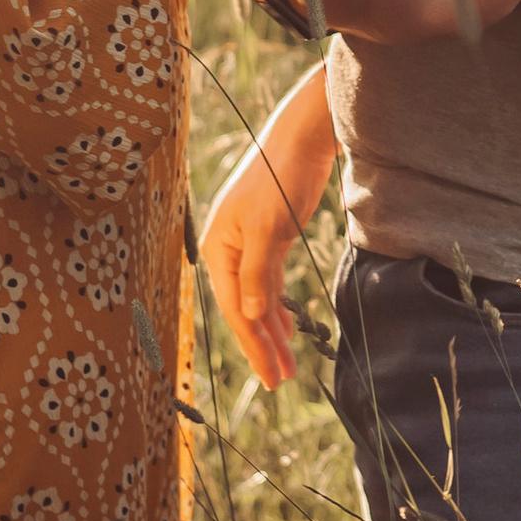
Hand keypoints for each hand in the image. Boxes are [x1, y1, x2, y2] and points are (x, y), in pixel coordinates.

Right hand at [201, 67, 336, 389]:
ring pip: (259, 300)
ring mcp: (248, 247)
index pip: (234, 309)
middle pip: (244, 310)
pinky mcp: (270, 241)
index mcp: (218, 248)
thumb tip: (247, 317)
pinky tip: (288, 329)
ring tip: (288, 367)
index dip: (252, 345)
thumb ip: (257, 273)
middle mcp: (228, 251)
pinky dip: (279, 308)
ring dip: (274, 332)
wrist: (302, 139)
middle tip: (280, 381)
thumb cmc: (279, 176)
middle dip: (262, 346)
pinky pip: (270, 284)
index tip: (269, 375)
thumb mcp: (268, 227)